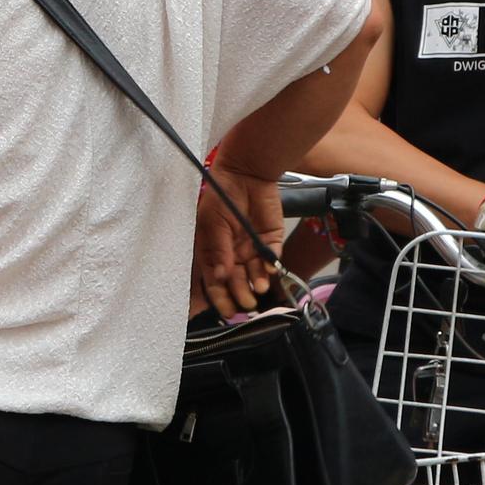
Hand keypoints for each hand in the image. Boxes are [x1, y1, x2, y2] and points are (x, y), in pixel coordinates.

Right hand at [194, 168, 285, 316]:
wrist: (246, 172)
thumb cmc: (221, 196)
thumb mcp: (213, 224)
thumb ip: (217, 250)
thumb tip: (219, 276)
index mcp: (214, 252)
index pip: (215, 281)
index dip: (219, 297)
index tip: (225, 311)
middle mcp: (233, 254)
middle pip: (236, 282)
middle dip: (240, 295)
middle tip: (246, 304)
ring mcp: (252, 248)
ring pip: (255, 274)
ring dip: (256, 283)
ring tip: (259, 288)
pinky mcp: (270, 239)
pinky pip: (272, 258)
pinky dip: (271, 266)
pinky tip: (270, 269)